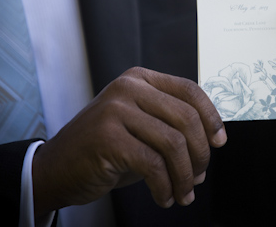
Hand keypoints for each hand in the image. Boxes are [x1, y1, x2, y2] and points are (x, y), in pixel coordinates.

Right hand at [32, 67, 226, 216]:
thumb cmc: (104, 150)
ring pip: (173, 143)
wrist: (56, 169)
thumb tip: (212, 143)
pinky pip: (153, 165)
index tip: (220, 141)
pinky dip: (165, 187)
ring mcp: (115, 110)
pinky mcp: (107, 137)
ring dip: (185, 176)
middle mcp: (128, 88)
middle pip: (186, 117)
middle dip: (200, 153)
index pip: (189, 90)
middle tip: (199, 177)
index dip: (211, 117)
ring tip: (183, 194)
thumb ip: (172, 126)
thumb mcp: (141, 127)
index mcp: (140, 79)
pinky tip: (163, 197)